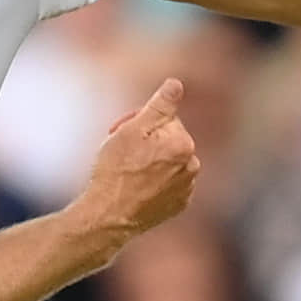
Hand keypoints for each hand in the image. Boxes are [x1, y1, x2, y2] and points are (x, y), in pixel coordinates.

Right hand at [79, 78, 200, 244]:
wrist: (108, 216)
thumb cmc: (115, 171)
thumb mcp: (132, 130)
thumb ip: (160, 105)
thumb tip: (176, 84)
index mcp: (183, 144)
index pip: (165, 118)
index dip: (140, 121)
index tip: (120, 130)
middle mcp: (191, 166)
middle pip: (169, 140)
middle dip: (148, 141)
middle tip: (120, 151)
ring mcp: (186, 188)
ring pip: (169, 162)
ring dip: (152, 161)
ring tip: (127, 171)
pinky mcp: (179, 205)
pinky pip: (170, 184)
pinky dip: (156, 182)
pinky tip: (135, 187)